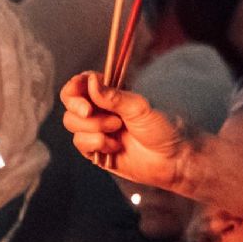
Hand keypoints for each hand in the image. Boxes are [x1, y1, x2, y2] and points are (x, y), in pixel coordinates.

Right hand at [60, 72, 190, 190]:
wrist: (172, 161)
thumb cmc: (162, 129)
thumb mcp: (139, 107)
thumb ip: (112, 96)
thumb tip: (90, 80)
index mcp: (109, 95)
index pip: (79, 85)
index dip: (74, 88)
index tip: (83, 96)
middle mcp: (99, 111)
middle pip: (70, 105)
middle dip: (80, 110)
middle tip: (94, 113)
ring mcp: (95, 130)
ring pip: (72, 124)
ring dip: (93, 127)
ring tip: (117, 130)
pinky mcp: (95, 150)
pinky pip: (80, 143)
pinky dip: (96, 144)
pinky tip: (115, 147)